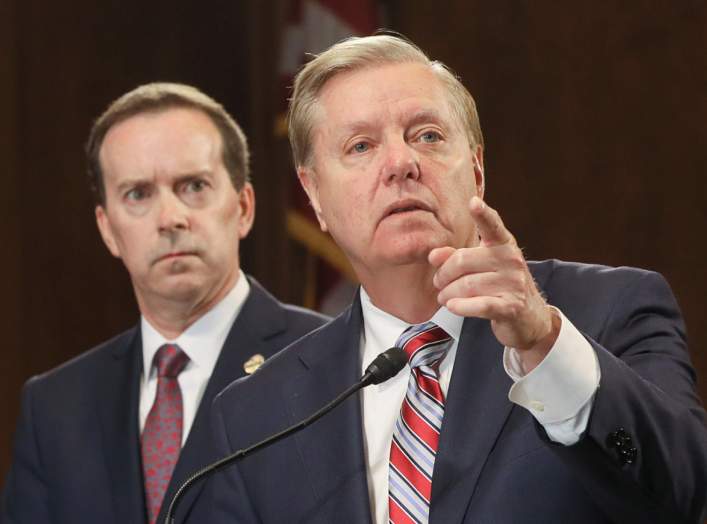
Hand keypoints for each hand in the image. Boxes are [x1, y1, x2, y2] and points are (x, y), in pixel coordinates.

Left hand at [429, 197, 558, 371]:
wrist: (529, 316)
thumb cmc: (499, 286)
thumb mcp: (480, 266)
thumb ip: (455, 257)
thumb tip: (433, 256)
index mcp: (503, 244)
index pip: (492, 225)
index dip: (483, 214)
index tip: (473, 202)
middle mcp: (511, 259)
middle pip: (463, 260)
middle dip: (443, 274)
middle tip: (438, 283)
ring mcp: (514, 283)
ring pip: (467, 285)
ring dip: (448, 294)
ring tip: (444, 298)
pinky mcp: (511, 306)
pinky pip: (480, 304)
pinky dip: (462, 307)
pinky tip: (452, 306)